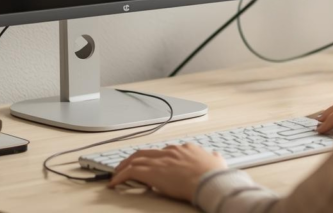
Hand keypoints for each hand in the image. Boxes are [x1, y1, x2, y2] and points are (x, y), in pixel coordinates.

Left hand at [107, 143, 226, 201]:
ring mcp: (160, 160)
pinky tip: (114, 183)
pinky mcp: (152, 171)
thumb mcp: (217, 162)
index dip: (155, 158)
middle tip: (125, 166)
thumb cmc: (214, 174)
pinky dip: (120, 177)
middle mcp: (170, 151)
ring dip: (123, 167)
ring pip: (135, 160)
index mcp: (184, 149)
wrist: (209, 180)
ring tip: (116, 174)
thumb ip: (214, 158)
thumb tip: (215, 156)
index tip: (151, 164)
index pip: (164, 151)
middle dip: (133, 159)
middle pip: (145, 152)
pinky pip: (130, 172)